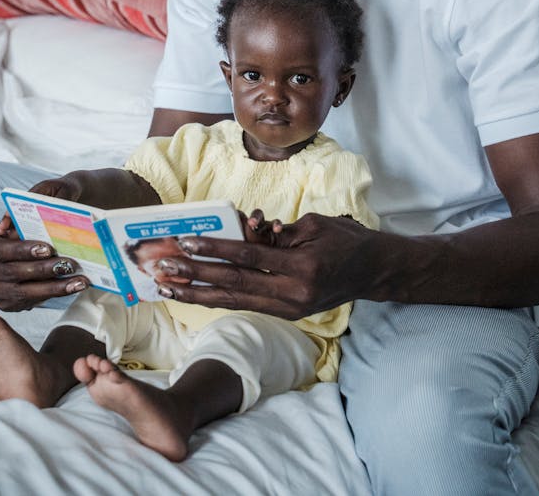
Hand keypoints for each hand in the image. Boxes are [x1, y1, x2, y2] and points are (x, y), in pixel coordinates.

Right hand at [0, 174, 90, 311]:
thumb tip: (27, 216)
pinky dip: (50, 296)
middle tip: (68, 266)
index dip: (22, 250)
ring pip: (20, 293)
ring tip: (78, 282)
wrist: (27, 232)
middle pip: (10, 273)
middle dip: (42, 271)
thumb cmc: (31, 212)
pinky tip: (71, 288)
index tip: (47, 249)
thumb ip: (28, 205)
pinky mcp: (4, 302)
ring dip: (52, 289)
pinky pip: (27, 302)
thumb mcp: (31, 200)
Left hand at [153, 212, 377, 318]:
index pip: (250, 258)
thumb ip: (280, 232)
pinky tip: (195, 293)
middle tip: (164, 270)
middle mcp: (293, 294)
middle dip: (196, 277)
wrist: (374, 271)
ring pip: (235, 302)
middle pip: (235, 286)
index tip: (187, 241)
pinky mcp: (287, 313)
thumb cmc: (346, 239)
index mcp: (302, 267)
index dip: (216, 249)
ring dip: (199, 295)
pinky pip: (247, 304)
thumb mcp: (315, 224)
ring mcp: (290, 308)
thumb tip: (248, 232)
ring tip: (169, 289)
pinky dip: (219, 298)